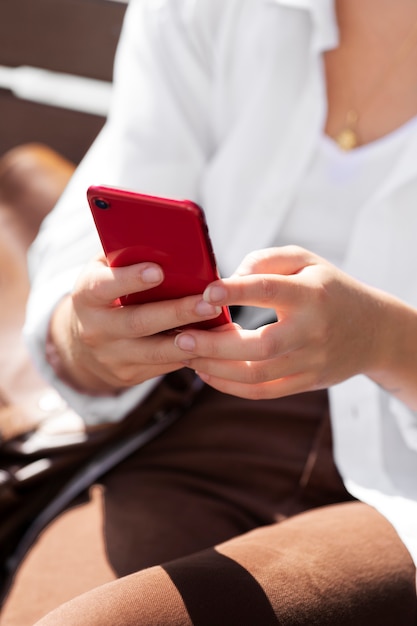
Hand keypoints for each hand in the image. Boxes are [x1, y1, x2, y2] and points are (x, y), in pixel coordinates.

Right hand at [49, 254, 222, 392]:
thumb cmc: (105, 293)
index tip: (158, 271)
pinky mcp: (128, 375)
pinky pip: (164, 366)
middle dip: (176, 312)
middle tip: (208, 302)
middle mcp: (95, 329)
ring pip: (155, 351)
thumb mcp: (104, 271)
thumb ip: (126, 256)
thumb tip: (166, 239)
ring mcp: (112, 356)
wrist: (83, 345)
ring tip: (220, 328)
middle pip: (138, 322)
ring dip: (191, 340)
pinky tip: (215, 343)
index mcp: (86, 296)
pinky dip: (192, 354)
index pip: (104, 287)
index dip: (130, 279)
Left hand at [174, 246, 397, 399]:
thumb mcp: (306, 261)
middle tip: (181, 338)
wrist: (373, 331)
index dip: (236, 292)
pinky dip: (231, 387)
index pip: (270, 291)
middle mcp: (312, 331)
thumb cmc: (329, 289)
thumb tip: (228, 278)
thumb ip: (265, 261)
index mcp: (311, 294)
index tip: (205, 292)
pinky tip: (207, 374)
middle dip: (215, 345)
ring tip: (186, 355)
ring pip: (258, 375)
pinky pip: (263, 392)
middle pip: (260, 346)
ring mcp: (310, 362)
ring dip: (216, 369)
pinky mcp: (306, 382)